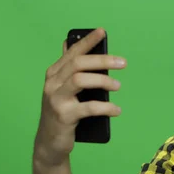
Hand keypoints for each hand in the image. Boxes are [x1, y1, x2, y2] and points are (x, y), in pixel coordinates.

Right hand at [34, 28, 125, 166]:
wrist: (50, 142)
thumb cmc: (63, 111)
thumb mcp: (65, 88)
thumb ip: (70, 69)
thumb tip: (70, 43)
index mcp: (54, 73)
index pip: (72, 52)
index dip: (88, 41)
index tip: (103, 32)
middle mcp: (52, 83)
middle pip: (78, 63)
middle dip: (102, 60)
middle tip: (123, 63)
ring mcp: (56, 99)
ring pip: (80, 80)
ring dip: (103, 81)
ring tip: (118, 86)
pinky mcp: (63, 116)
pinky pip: (88, 107)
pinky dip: (106, 108)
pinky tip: (116, 110)